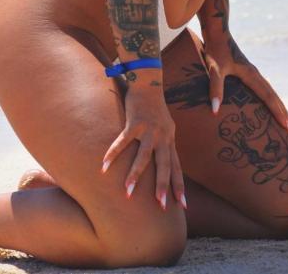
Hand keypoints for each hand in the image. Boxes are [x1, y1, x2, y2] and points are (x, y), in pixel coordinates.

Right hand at [100, 82, 186, 210]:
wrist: (149, 82)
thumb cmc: (154, 107)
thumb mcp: (165, 126)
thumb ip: (164, 142)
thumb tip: (163, 160)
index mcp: (170, 139)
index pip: (177, 166)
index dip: (179, 185)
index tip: (183, 204)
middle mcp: (162, 136)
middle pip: (164, 165)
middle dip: (163, 186)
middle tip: (161, 205)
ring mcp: (148, 130)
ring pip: (144, 156)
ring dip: (136, 175)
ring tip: (128, 192)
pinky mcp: (134, 122)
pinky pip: (122, 142)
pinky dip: (113, 154)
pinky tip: (104, 166)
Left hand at [202, 31, 287, 132]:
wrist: (217, 30)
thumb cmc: (215, 49)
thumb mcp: (214, 69)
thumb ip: (215, 88)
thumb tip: (215, 110)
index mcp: (251, 74)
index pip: (268, 97)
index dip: (278, 113)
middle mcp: (255, 73)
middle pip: (273, 96)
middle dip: (283, 113)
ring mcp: (251, 71)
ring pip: (269, 91)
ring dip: (278, 105)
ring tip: (285, 119)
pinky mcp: (246, 70)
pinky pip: (262, 87)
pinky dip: (269, 98)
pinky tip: (266, 103)